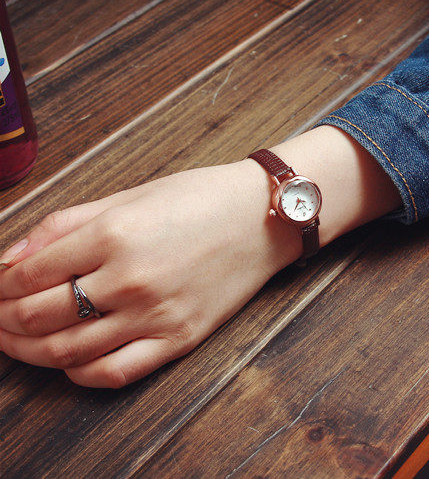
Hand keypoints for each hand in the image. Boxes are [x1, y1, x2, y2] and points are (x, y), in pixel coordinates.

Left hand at [0, 160, 300, 387]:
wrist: (261, 219)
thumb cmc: (201, 199)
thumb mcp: (131, 195)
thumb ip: (67, 223)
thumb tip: (13, 253)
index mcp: (114, 234)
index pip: (29, 272)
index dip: (2, 282)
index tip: (0, 283)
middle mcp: (130, 279)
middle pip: (39, 315)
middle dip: (5, 318)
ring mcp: (156, 314)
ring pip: (68, 350)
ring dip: (30, 350)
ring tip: (18, 340)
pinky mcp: (179, 339)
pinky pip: (115, 372)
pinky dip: (79, 374)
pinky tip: (69, 362)